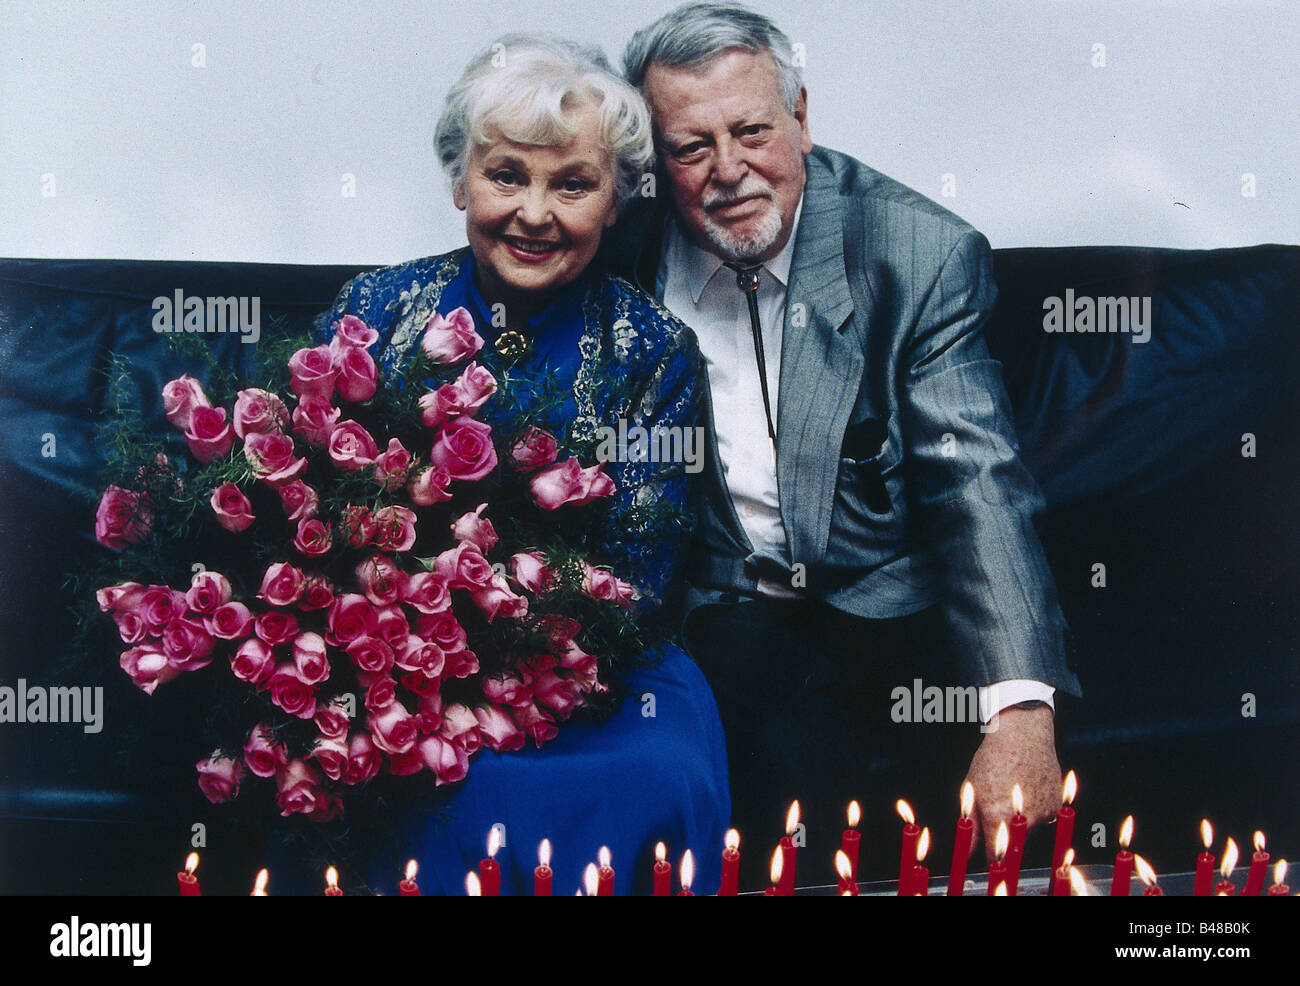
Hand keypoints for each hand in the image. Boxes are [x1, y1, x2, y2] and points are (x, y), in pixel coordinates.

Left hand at [962, 704, 1060, 860]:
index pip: (995, 856)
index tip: (989, 854)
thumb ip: (971, 827)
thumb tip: (966, 853)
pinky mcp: (1056, 806)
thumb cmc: (993, 759)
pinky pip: (1045, 818)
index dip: (991, 857)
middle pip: (1013, 844)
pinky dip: (1036, 810)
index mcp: (998, 817)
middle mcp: (1023, 820)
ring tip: (1013, 793)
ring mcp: (1043, 813)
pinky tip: (1027, 789)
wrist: (1023, 735)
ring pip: (1030, 831)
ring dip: (1022, 822)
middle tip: (999, 807)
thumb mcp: (973, 791)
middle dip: (1005, 836)